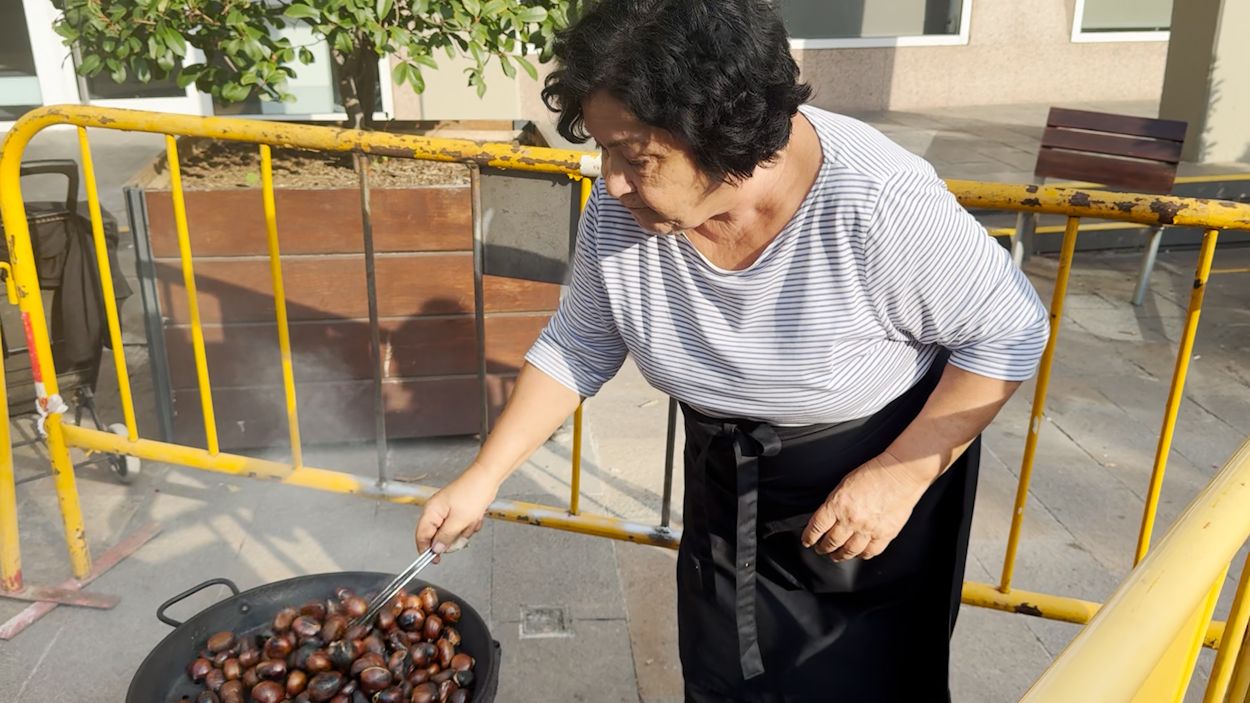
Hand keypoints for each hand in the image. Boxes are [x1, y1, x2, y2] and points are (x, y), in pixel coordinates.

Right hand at [415, 467, 498, 559]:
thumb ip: (445, 537)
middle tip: (463, 531)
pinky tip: (475, 517)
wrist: (487, 480)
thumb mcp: (459, 520)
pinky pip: (460, 527)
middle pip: (438, 536)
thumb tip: (436, 549)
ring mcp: (447, 511)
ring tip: (471, 520)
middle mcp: (436, 511)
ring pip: (452, 533)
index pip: (421, 536)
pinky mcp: (457, 511)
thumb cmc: (472, 493)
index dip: (426, 550)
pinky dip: (469, 525)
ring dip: (464, 530)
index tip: (435, 560)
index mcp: (431, 511)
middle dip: (453, 537)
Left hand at [801, 454, 930, 561]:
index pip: (817, 527)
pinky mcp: (885, 534)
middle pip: (831, 542)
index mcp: (837, 505)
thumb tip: (827, 518)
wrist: (900, 473)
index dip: (809, 537)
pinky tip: (858, 554)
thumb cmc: (874, 473)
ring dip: (840, 555)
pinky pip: (870, 551)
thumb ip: (835, 503)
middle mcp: (851, 520)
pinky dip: (862, 555)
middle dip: (823, 548)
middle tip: (820, 549)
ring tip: (836, 556)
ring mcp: (868, 529)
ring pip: (849, 551)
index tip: (807, 541)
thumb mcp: (844, 484)